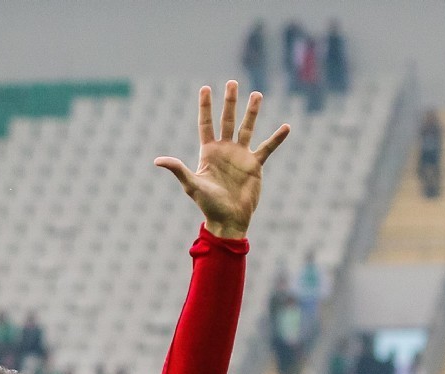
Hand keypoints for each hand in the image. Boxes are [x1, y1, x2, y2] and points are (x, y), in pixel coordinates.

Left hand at [153, 83, 289, 239]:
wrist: (228, 219)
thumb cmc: (208, 204)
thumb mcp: (192, 185)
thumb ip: (178, 170)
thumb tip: (157, 160)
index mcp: (208, 152)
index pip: (205, 124)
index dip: (205, 106)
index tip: (205, 88)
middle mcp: (225, 150)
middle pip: (227, 120)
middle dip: (230, 102)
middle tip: (232, 82)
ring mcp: (240, 156)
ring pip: (247, 128)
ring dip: (252, 112)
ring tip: (257, 94)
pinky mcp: (255, 164)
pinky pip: (268, 148)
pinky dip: (277, 138)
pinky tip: (286, 127)